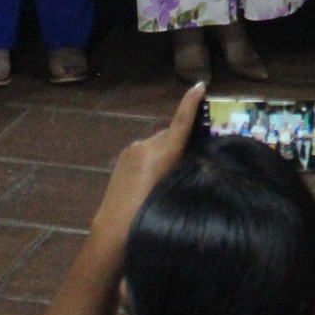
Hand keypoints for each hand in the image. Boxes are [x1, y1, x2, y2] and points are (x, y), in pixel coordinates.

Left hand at [90, 84, 205, 244]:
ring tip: (167, 177)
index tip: (199, 85)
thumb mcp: (174, 189)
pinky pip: (144, 151)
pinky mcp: (123, 158)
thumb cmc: (150, 214)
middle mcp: (147, 145)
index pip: (181, 122)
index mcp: (163, 153)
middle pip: (171, 134)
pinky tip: (149, 181)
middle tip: (191, 158)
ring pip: (157, 143)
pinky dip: (151, 158)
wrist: (115, 229)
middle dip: (181, 140)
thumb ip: (182, 168)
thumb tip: (187, 156)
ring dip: (165, 152)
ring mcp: (132, 150)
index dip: (191, 103)